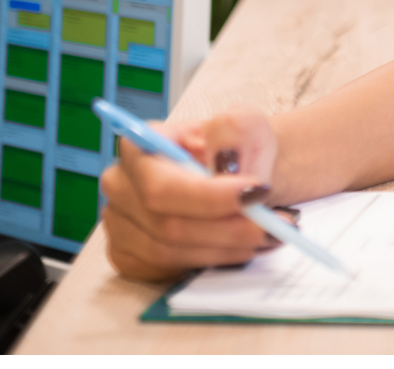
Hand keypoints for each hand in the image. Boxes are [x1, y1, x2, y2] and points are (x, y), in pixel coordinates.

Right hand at [100, 107, 281, 281]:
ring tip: (267, 232)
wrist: (239, 173)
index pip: (162, 185)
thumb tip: (224, 163)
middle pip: (169, 225)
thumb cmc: (236, 147)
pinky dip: (215, 261)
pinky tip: (242, 245)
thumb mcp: (245, 123)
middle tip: (274, 223)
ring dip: (228, 248)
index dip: (209, 198)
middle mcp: (121, 187)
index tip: (255, 194)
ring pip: (172, 253)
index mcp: (139, 147)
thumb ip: (234, 132)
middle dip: (229, 228)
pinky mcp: (132, 257)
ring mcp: (120, 226)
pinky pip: (171, 271)